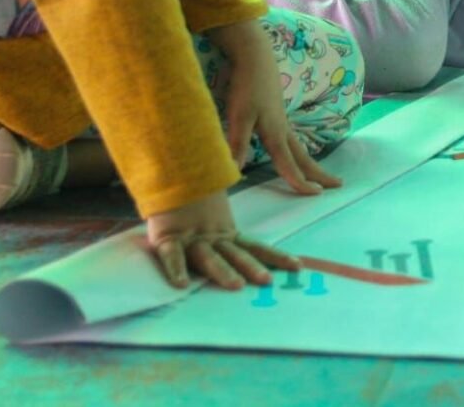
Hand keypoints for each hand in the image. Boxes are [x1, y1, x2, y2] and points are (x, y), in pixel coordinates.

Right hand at [145, 190, 299, 289]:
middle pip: (234, 254)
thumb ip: (230, 240)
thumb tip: (263, 249)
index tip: (298, 266)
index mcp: (226, 235)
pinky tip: (182, 284)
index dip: (275, 256)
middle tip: (266, 281)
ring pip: (208, 256)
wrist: (167, 179)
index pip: (255, 247)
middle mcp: (212, 238)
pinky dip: (176, 268)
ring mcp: (189, 237)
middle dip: (251, 267)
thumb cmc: (190, 205)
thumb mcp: (213, 223)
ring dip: (222, 270)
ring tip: (236, 285)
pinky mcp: (166, 237)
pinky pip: (171, 255)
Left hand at [206, 17, 342, 194]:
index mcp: (275, 133)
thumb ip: (238, 144)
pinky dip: (298, 150)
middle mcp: (282, 129)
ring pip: (299, 147)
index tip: (315, 196)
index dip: (300, 182)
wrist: (255, 57)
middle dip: (319, 173)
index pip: (289, 164)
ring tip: (320, 173)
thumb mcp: (239, 115)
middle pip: (303, 156)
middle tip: (338, 185)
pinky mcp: (277, 113)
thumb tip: (236, 172)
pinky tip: (294, 150)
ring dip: (311, 162)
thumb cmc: (247, 85)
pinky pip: (292, 138)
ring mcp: (281, 120)